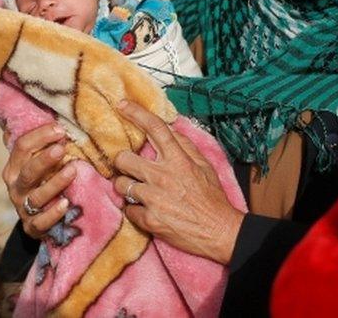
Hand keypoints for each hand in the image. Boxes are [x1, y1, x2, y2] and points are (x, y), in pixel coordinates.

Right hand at [2, 124, 76, 238]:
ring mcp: (24, 208)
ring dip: (55, 183)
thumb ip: (35, 141)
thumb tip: (31, 105)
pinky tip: (66, 204)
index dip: (40, 137)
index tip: (61, 130)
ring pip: (37, 196)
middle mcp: (16, 187)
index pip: (22, 147)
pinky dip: (53, 214)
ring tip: (73, 170)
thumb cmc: (41, 181)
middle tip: (62, 147)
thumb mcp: (34, 161)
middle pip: (28, 171)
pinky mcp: (33, 227)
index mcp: (14, 167)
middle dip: (44, 159)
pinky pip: (42, 222)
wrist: (38, 219)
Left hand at [112, 101, 244, 263]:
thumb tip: (171, 129)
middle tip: (128, 167)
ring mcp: (153, 199)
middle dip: (122, 161)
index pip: (155, 129)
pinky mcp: (148, 220)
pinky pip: (128, 210)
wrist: (218, 231)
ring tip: (137, 191)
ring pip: (120, 185)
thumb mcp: (205, 166)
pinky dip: (134, 210)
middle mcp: (162, 176)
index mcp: (178, 160)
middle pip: (124, 158)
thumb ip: (185, 147)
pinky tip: (146, 211)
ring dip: (125, 187)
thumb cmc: (212, 197)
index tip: (122, 106)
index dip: (136, 113)